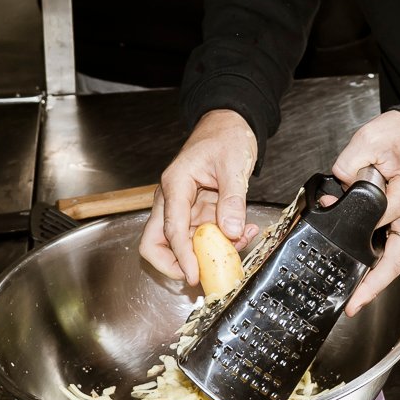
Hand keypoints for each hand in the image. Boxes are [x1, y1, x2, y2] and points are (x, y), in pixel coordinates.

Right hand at [140, 110, 258, 286]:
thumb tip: (230, 230)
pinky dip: (221, 242)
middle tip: (199, 274)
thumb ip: (233, 198)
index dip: (181, 256)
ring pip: (183, 244)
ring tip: (237, 244)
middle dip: (175, 263)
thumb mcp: (233, 164)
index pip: (170, 229)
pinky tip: (242, 232)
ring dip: (207, 253)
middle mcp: (173, 199)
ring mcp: (184, 207)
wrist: (229, 123)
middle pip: (157, 242)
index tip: (193, 275)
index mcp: (175, 184)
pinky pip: (203, 236)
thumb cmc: (225, 135)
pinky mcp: (197, 212)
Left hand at [332, 110, 399, 315]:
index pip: (377, 220)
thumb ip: (349, 164)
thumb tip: (334, 187)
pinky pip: (393, 246)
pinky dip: (378, 263)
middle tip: (353, 304)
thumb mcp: (372, 138)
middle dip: (374, 285)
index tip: (330, 219)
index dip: (351, 225)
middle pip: (396, 258)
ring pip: (396, 257)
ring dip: (376, 279)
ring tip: (354, 297)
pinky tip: (362, 273)